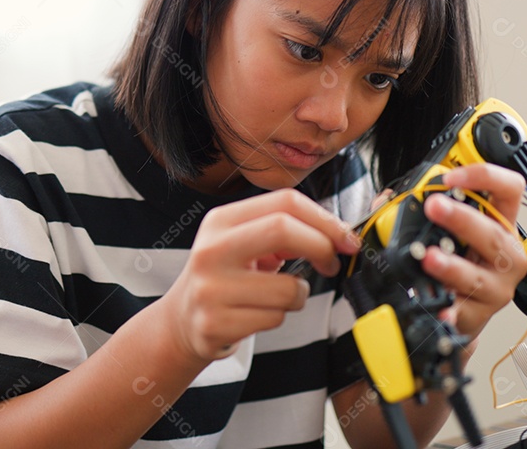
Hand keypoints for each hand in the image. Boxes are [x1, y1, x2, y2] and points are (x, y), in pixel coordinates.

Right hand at [161, 189, 360, 362]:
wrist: (181, 320)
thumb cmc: (226, 278)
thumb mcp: (243, 243)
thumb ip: (284, 231)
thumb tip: (338, 235)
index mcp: (221, 221)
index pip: (284, 203)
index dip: (324, 219)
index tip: (345, 238)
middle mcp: (211, 250)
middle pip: (283, 230)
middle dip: (321, 246)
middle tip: (331, 262)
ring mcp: (210, 288)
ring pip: (287, 288)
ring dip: (298, 295)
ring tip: (277, 296)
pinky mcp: (214, 324)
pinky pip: (274, 319)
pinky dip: (277, 317)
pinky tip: (257, 314)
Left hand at [420, 163, 526, 339]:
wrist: (459, 308)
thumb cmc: (455, 260)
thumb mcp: (444, 229)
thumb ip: (417, 208)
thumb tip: (385, 201)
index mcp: (501, 224)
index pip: (509, 189)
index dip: (485, 177)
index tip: (452, 177)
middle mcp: (506, 255)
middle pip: (493, 233)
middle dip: (462, 219)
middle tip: (434, 207)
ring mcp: (496, 287)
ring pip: (477, 275)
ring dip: (452, 265)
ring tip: (429, 257)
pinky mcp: (479, 314)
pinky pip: (462, 312)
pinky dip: (450, 310)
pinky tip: (439, 308)